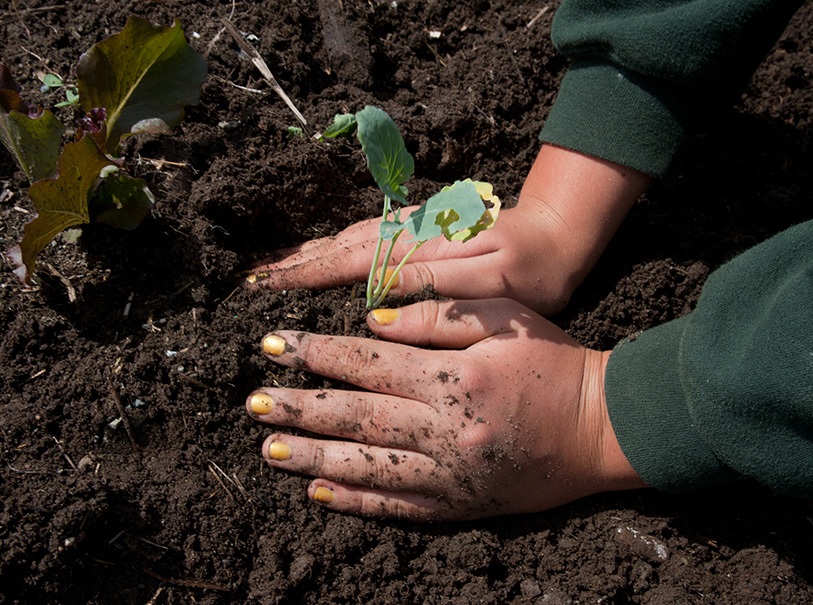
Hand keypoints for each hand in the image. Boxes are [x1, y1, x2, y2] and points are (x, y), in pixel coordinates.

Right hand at [244, 144, 651, 314]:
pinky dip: (335, 246)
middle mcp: (410, 233)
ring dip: (310, 252)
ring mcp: (413, 230)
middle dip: (296, 262)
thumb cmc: (532, 269)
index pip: (354, 261)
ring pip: (350, 238)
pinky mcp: (419, 232)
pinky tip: (321, 255)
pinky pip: (366, 237)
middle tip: (252, 278)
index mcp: (424, 247)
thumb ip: (438, 287)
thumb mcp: (494, 284)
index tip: (269, 285)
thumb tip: (379, 297)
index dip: (310, 274)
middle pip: (342, 246)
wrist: (560, 233)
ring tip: (272, 267)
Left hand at [248, 298, 646, 520]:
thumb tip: (370, 323)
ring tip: (269, 449)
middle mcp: (446, 431)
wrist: (604, 428)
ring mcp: (452, 475)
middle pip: (356, 418)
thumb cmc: (557, 362)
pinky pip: (399, 507)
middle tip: (253, 402)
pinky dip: (357, 502)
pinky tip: (319, 493)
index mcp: (456, 379)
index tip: (274, 345)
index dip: (316, 353)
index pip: (368, 364)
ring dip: (312, 458)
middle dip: (298, 407)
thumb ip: (436, 319)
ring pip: (367, 467)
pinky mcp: (461, 505)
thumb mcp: (505, 319)